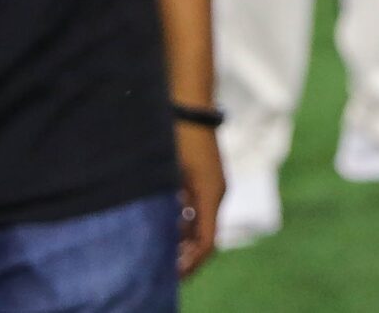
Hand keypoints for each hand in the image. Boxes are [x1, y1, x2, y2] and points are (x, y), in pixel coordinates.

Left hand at [175, 121, 221, 276]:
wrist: (190, 104)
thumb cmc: (178, 137)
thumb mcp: (171, 174)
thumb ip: (171, 206)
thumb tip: (167, 236)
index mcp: (212, 195)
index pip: (207, 242)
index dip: (191, 262)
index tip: (173, 274)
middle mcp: (217, 193)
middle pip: (206, 235)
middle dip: (186, 253)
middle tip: (163, 266)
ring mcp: (214, 184)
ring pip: (202, 222)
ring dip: (184, 238)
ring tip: (160, 248)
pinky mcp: (207, 177)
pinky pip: (199, 207)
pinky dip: (185, 221)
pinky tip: (165, 222)